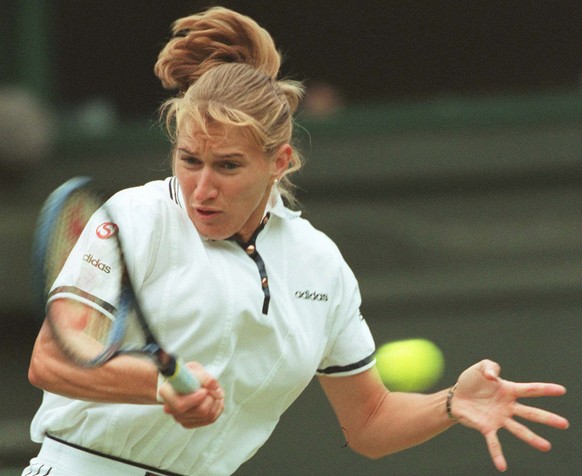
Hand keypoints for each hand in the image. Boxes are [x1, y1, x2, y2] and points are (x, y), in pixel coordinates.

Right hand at [159, 362, 224, 428]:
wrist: (184, 382)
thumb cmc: (187, 375)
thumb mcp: (194, 369)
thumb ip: (204, 376)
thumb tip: (212, 385)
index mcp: (166, 393)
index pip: (181, 404)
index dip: (196, 398)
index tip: (204, 390)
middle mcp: (170, 408)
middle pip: (200, 411)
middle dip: (211, 398)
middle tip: (210, 388)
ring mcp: (179, 418)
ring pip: (208, 415)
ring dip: (215, 401)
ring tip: (211, 391)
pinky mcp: (188, 423)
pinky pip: (211, 418)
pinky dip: (216, 407)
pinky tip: (212, 399)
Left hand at [451, 359, 568, 471]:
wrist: (455, 397)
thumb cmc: (471, 381)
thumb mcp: (480, 367)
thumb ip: (490, 366)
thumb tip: (494, 376)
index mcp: (508, 390)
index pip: (530, 389)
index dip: (545, 389)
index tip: (562, 390)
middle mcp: (508, 407)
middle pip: (530, 413)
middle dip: (547, 418)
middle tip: (564, 424)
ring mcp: (499, 419)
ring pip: (519, 429)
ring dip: (532, 438)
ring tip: (546, 446)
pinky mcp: (487, 427)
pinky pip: (494, 442)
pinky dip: (497, 454)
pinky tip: (502, 466)